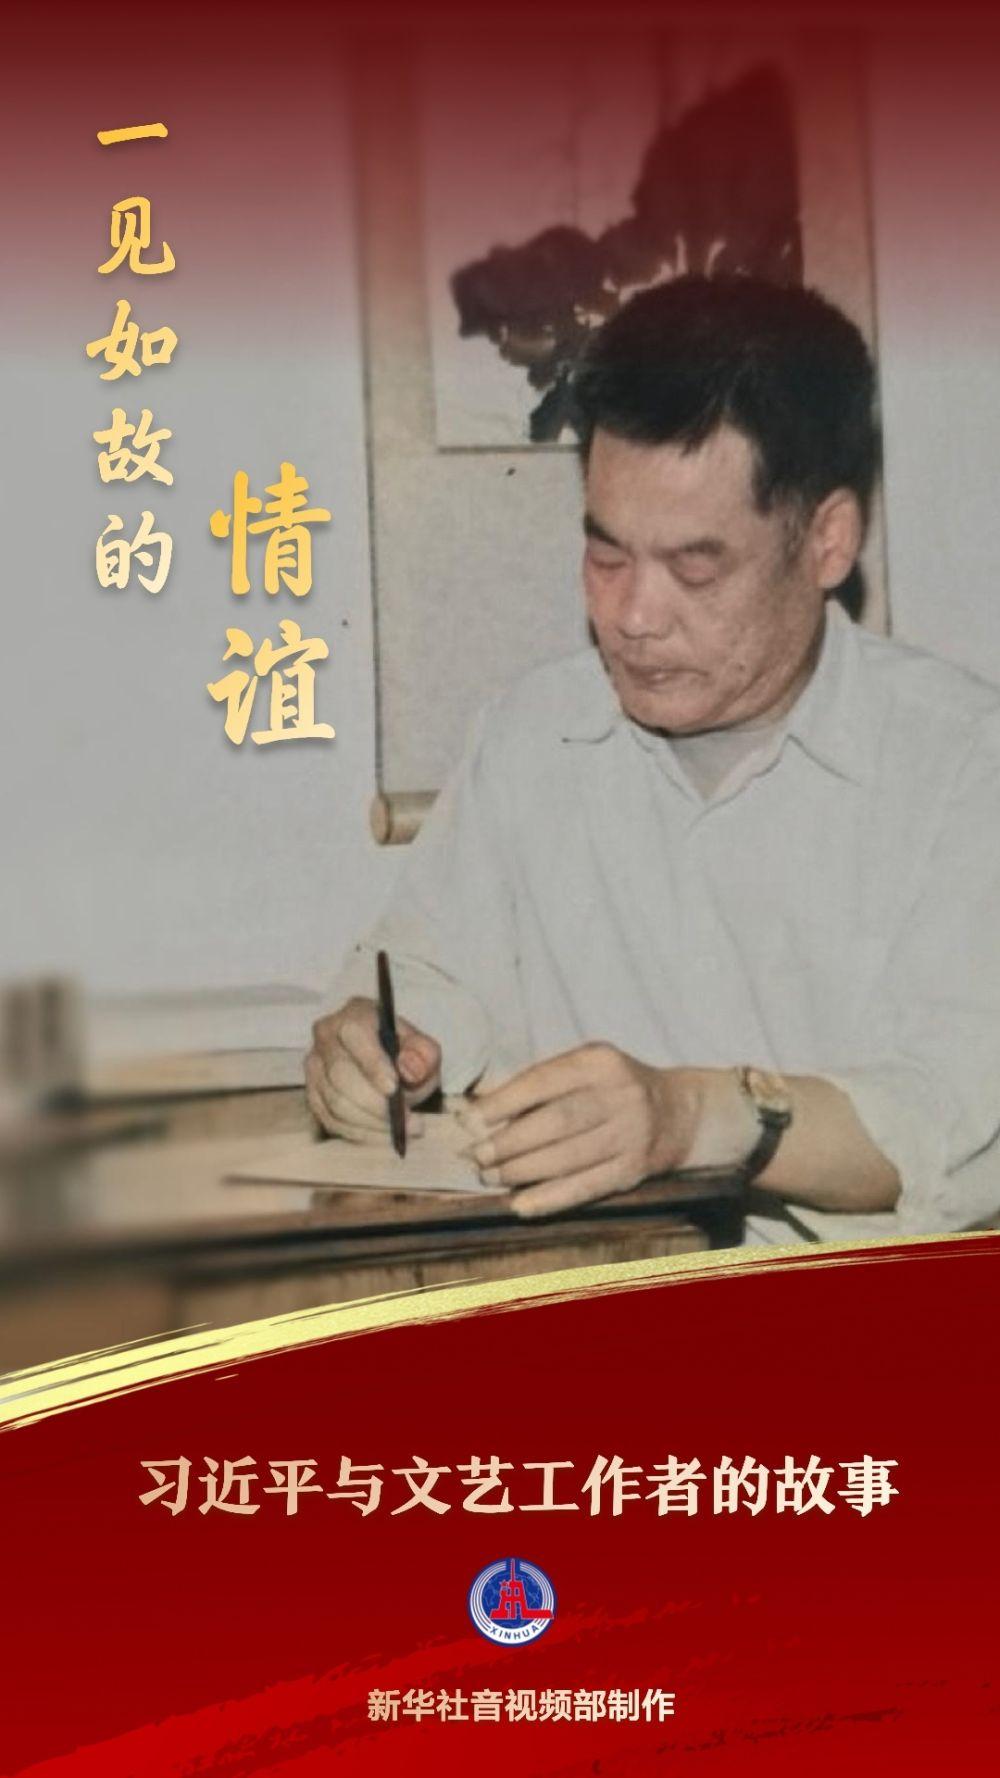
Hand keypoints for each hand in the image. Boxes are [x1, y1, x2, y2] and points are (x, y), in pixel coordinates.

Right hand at [305, 997, 440, 1142]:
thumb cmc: (404, 1051)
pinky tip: (383, 1136)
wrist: (386, 1061)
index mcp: (354, 1015)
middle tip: (408, 1121)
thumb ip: (423, 1055)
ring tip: (402, 1131)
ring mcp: (314, 1067)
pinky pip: (330, 1120)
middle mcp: (325, 1036)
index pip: (354, 1035)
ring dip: (371, 1123)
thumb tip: (409, 1069)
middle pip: (340, 1075)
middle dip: (375, 1104)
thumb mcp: (423, 1047)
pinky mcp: (312, 1094)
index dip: (372, 1064)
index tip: (394, 1090)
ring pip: (334, 1102)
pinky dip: (359, 1133)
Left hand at [469, 1043, 704, 1217]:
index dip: (501, 1103)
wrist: (677, 1113)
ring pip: (567, 1158)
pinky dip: (549, 1198)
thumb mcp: (583, 1068)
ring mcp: (631, 1134)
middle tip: (475, 1156)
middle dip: (507, 1142)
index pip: (542, 1081)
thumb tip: (476, 1108)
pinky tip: (520, 1204)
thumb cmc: (612, 1088)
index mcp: (600, 1062)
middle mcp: (620, 1095)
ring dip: (521, 1171)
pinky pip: (585, 1188)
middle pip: (554, 1122)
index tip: (469, 1121)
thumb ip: (537, 1083)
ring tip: (489, 1177)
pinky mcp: (634, 1170)